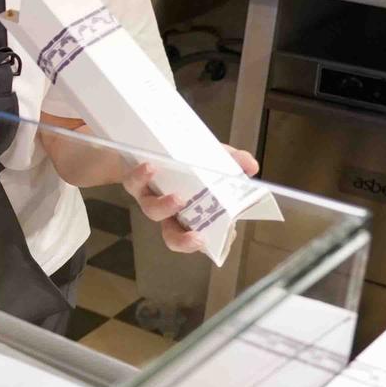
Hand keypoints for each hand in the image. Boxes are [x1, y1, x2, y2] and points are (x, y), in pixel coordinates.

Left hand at [124, 146, 258, 253]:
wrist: (143, 142)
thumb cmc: (182, 157)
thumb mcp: (211, 157)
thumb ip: (232, 162)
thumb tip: (252, 166)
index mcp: (190, 212)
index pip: (195, 237)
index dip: (201, 244)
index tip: (210, 243)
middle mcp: (169, 211)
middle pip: (172, 236)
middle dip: (183, 241)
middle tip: (197, 238)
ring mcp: (150, 197)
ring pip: (153, 211)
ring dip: (166, 208)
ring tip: (178, 199)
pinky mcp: (133, 181)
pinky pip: (134, 182)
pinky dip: (142, 175)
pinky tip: (151, 168)